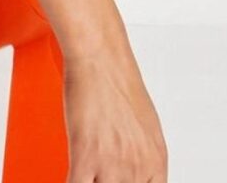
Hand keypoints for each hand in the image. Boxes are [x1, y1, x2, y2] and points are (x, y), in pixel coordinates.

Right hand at [62, 48, 167, 181]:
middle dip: (107, 182)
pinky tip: (70, 176)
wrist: (100, 56)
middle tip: (99, 173)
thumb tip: (135, 171)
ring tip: (85, 172)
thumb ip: (143, 156)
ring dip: (90, 182)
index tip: (118, 181)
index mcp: (156, 161)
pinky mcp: (85, 155)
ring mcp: (112, 163)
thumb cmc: (118, 81)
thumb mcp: (146, 126)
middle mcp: (138, 167)